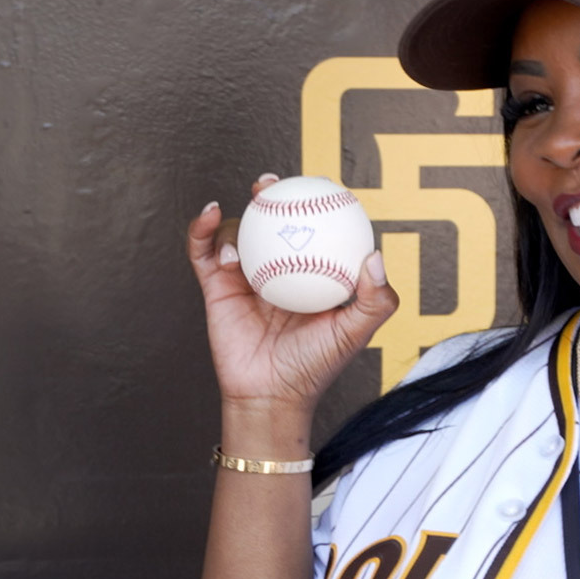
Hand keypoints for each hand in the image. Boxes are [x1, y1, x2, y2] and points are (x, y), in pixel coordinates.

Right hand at [187, 175, 399, 413]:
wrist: (270, 395)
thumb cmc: (315, 366)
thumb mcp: (354, 333)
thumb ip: (374, 300)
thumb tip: (375, 256)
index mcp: (310, 272)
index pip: (313, 229)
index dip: (314, 202)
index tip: (318, 185)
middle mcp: (277, 268)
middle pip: (272, 222)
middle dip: (272, 194)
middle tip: (273, 183)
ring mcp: (245, 275)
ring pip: (240, 231)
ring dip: (241, 215)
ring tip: (250, 209)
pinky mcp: (215, 286)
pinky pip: (204, 251)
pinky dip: (204, 228)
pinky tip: (214, 214)